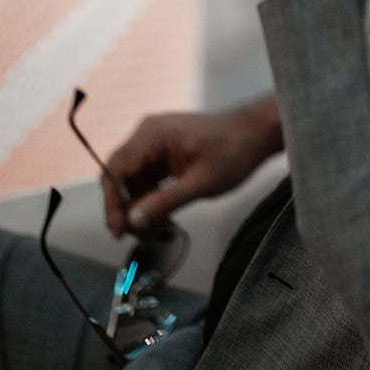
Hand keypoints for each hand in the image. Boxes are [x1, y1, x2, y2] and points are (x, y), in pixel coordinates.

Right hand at [102, 97, 283, 235]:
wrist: (257, 133)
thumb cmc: (233, 152)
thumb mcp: (200, 183)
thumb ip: (165, 202)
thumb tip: (133, 222)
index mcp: (152, 135)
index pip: (116, 170)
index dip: (112, 202)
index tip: (119, 230)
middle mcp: (148, 135)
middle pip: (121, 176)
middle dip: (127, 209)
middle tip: (141, 236)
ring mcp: (156, 144)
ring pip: (134, 182)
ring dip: (141, 208)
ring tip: (161, 230)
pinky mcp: (165, 154)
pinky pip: (148, 180)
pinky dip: (152, 200)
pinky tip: (166, 219)